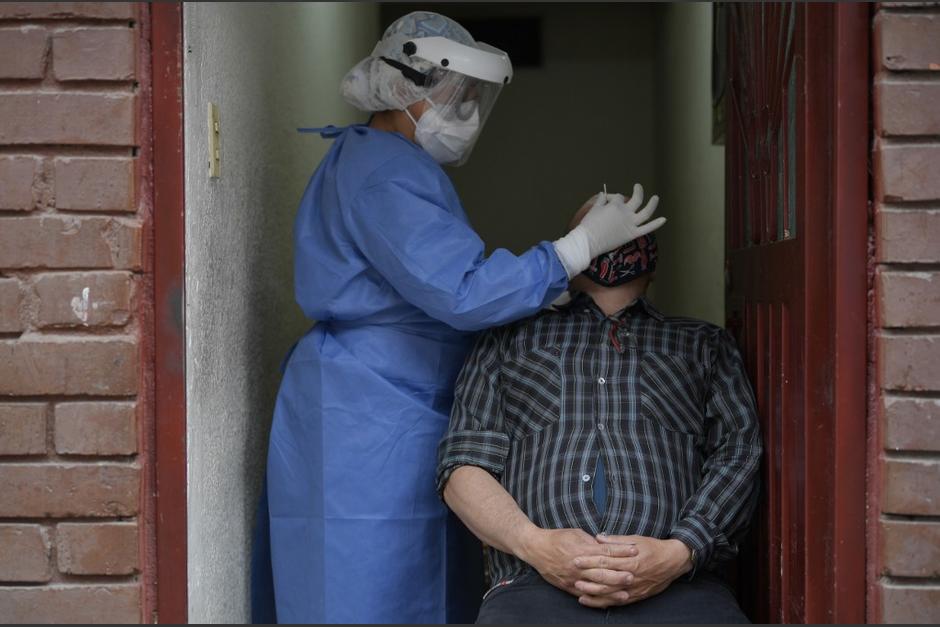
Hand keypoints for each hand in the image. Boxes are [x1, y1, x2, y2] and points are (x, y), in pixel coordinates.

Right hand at [518, 527, 636, 597]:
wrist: (536, 548)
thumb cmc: (557, 538)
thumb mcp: (576, 533)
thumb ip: (592, 541)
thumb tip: (606, 544)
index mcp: (582, 549)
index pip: (606, 551)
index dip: (621, 551)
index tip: (635, 550)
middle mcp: (579, 565)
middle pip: (603, 571)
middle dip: (619, 574)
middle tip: (634, 576)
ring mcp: (574, 577)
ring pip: (595, 586)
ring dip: (611, 590)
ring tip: (625, 593)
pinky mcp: (568, 586)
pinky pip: (584, 594)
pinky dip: (596, 598)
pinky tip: (606, 601)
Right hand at [553, 184, 663, 278]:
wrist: (588, 241)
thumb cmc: (589, 225)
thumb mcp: (593, 209)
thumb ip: (600, 201)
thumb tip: (603, 193)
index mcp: (616, 204)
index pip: (619, 197)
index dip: (614, 198)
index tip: (608, 201)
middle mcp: (626, 212)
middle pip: (636, 199)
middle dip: (638, 191)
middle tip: (638, 187)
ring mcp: (631, 223)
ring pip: (646, 212)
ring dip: (653, 204)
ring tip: (656, 197)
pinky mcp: (633, 234)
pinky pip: (647, 228)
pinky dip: (656, 224)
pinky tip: (664, 219)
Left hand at [573, 536, 691, 607]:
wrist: (673, 562)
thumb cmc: (653, 548)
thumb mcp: (636, 539)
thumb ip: (616, 540)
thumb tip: (598, 537)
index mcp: (630, 560)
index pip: (605, 561)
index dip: (589, 560)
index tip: (576, 558)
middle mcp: (631, 576)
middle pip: (605, 578)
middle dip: (588, 577)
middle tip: (573, 574)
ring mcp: (633, 588)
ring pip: (610, 593)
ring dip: (593, 593)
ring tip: (578, 591)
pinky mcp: (636, 596)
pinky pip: (618, 602)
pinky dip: (604, 603)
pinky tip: (593, 602)